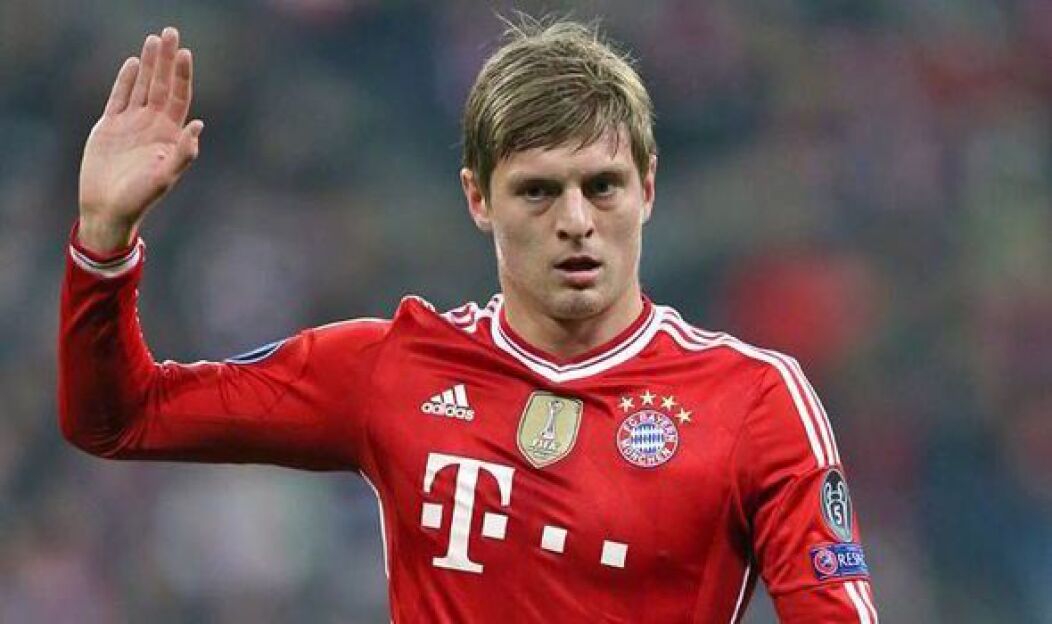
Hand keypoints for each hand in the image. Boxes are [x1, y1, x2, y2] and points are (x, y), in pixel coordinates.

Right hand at [78, 27, 202, 253]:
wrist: (108, 209)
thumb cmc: (140, 198)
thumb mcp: (165, 177)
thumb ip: (183, 153)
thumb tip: (198, 125)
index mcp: (169, 135)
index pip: (180, 97)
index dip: (183, 75)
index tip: (185, 53)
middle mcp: (153, 125)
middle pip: (162, 85)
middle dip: (166, 59)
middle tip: (170, 31)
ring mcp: (131, 124)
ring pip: (142, 86)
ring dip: (148, 64)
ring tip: (154, 39)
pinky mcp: (110, 126)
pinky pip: (119, 96)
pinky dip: (126, 80)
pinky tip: (133, 63)